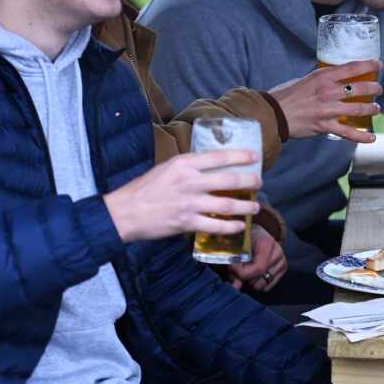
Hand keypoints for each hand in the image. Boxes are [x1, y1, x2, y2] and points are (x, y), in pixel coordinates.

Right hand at [103, 150, 260, 243]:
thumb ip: (189, 167)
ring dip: (246, 206)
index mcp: (184, 164)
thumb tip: (211, 167)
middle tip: (259, 182)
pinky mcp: (187, 222)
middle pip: (230, 180)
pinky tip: (239, 226)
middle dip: (250, 181)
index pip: (219, 156)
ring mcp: (190, 203)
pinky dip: (231, 227)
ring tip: (255, 206)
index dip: (241, 156)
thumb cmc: (144, 189)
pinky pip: (215, 225)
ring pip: (227, 204)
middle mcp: (190, 181)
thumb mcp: (166, 168)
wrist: (124, 212)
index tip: (255, 156)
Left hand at [228, 225, 286, 291]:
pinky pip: (267, 287)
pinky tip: (253, 273)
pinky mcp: (283, 268)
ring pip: (262, 285)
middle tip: (236, 268)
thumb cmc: (242, 238)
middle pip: (259, 278)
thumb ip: (234, 267)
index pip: (258, 268)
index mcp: (267, 244)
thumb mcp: (234, 247)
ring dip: (250, 281)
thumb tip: (236, 287)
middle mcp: (278, 252)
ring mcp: (282, 261)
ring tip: (245, 270)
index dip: (241, 272)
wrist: (254, 232)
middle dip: (244, 277)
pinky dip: (257, 283)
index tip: (231, 266)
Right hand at [270, 59, 380, 143]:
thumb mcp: (306, 80)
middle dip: (374, 88)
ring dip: (371, 109)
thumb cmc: (286, 96)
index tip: (378, 64)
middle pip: (360, 88)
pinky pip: (348, 133)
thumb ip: (322, 80)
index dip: (369, 65)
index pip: (352, 67)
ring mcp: (328, 110)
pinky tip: (372, 137)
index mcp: (323, 77)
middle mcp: (328, 92)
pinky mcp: (325, 126)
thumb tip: (335, 79)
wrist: (273, 114)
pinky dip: (362, 136)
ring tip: (376, 109)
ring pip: (359, 109)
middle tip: (378, 89)